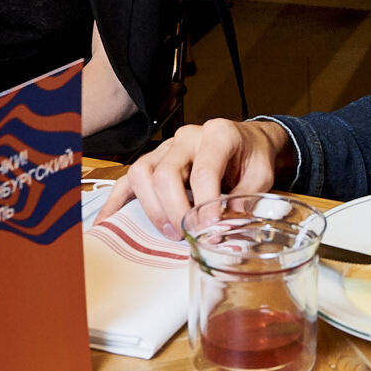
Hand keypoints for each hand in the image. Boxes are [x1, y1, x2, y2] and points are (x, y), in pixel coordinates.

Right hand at [95, 118, 293, 238]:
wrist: (248, 142)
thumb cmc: (252, 157)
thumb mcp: (263, 174)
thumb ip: (248, 197)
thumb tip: (227, 224)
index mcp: (217, 135)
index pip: (204, 171)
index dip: (205, 204)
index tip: (211, 230)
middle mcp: (187, 137)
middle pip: (166, 173)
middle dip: (175, 210)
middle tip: (189, 235)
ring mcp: (165, 148)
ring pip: (142, 173)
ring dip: (152, 208)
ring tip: (171, 233)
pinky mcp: (153, 162)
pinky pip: (126, 180)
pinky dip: (115, 202)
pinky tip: (107, 224)